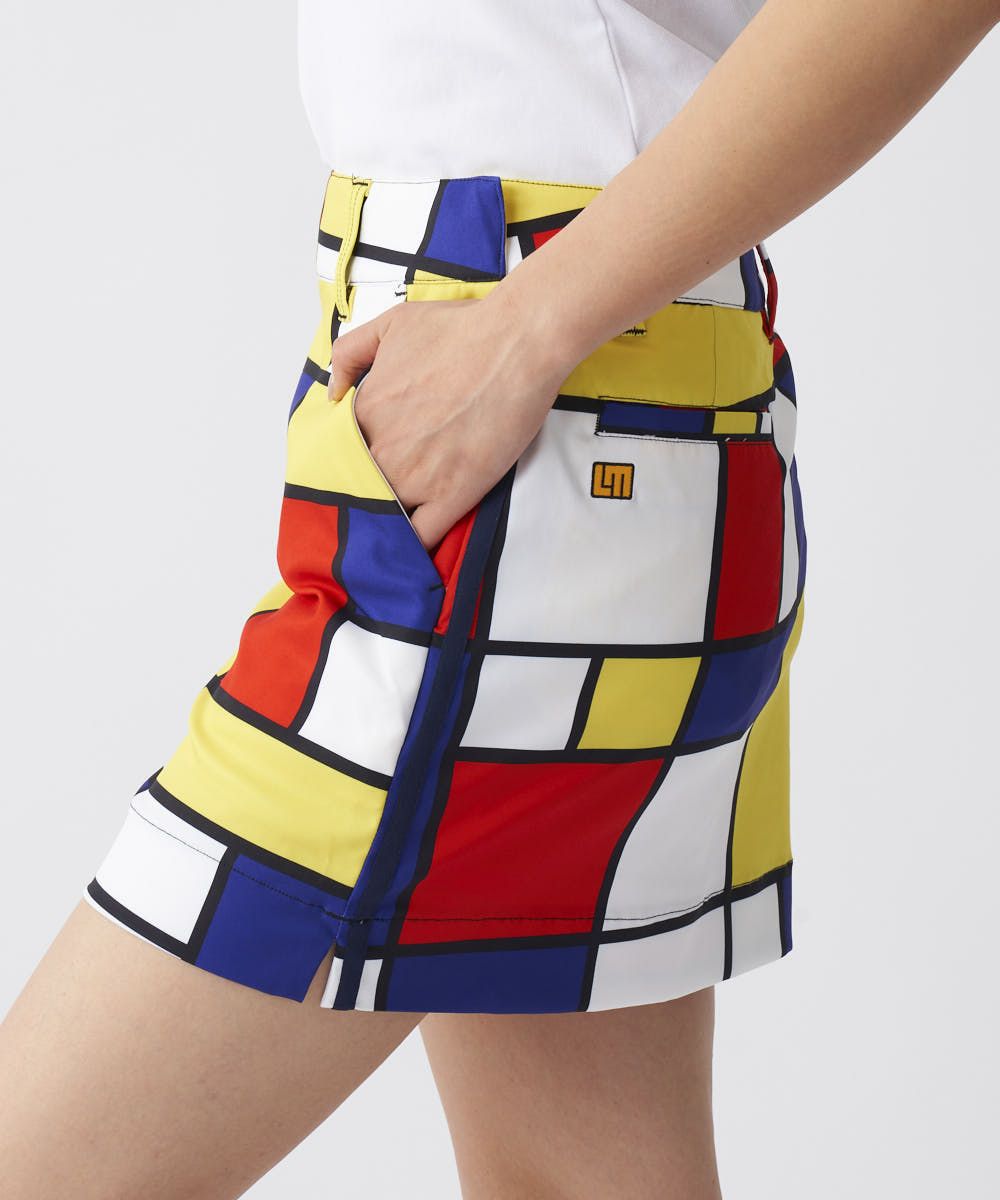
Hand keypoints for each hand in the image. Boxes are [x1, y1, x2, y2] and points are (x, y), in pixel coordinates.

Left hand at [327, 289, 570, 550]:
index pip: (341, 451)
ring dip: (387, 520)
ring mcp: (416, 477)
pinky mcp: (453, 495)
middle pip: (359, 487)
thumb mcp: (392, 323)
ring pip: (385, 515)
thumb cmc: (461, 329)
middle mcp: (383, 449)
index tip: (366, 462)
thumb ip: (350, 352)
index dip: (353, 458)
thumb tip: (332, 392)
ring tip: (396, 523)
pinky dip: (415, 544)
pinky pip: (421, 536)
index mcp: (365, 411)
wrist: (516, 344)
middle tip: (385, 491)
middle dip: (367, 492)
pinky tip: (416, 544)